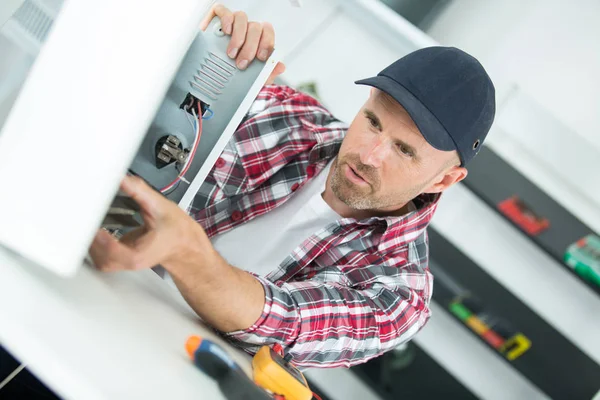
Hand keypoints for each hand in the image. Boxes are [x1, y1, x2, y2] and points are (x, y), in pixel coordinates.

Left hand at [89, 176, 210, 271]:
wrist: (184, 243)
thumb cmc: (176, 231)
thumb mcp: (160, 206)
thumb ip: (139, 191)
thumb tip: (122, 178)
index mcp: (139, 254)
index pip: (112, 251)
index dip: (99, 238)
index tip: (90, 222)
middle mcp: (130, 261)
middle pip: (100, 258)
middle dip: (90, 240)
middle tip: (85, 219)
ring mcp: (123, 262)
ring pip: (98, 259)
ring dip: (90, 241)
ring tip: (88, 221)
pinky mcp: (120, 258)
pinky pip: (101, 255)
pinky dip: (96, 242)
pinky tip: (95, 227)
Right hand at [200, 3, 284, 82]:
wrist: (212, 71)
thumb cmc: (232, 70)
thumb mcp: (250, 76)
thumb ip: (267, 73)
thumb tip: (280, 67)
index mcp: (257, 38)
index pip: (268, 33)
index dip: (266, 44)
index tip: (261, 58)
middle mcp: (247, 28)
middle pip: (255, 28)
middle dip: (250, 47)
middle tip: (242, 62)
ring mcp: (234, 22)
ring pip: (242, 18)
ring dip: (238, 37)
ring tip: (232, 53)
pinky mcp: (219, 17)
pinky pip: (224, 11)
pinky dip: (226, 21)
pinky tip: (226, 32)